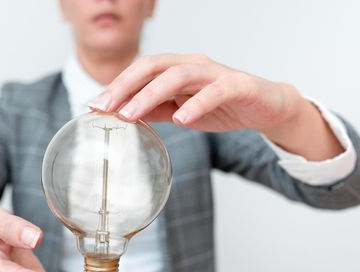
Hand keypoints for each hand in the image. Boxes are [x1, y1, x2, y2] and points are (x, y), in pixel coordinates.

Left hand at [89, 53, 343, 159]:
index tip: (94, 106)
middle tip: (104, 107)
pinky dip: (196, 104)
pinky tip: (180, 118)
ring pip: (178, 75)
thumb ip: (155, 111)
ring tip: (131, 113)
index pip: (140, 71)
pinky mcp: (237, 85)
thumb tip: (124, 116)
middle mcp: (193, 65)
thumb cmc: (223, 105)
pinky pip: (214, 92)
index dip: (116, 86)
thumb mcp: (181, 111)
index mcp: (177, 69)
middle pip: (153, 65)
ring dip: (151, 94)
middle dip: (125, 86)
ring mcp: (215, 73)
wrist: (266, 106)